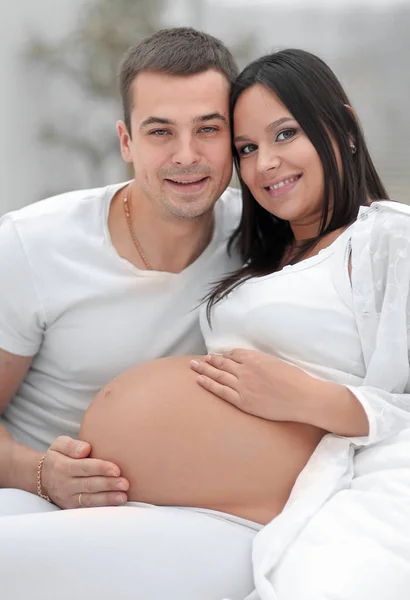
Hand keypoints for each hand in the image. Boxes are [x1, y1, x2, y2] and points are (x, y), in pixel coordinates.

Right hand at [41, 436, 128, 508]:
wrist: (41, 478)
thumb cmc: (57, 457)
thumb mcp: (59, 444)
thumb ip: (72, 445)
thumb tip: (85, 449)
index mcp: (61, 466)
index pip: (84, 467)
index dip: (100, 469)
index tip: (116, 469)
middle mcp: (64, 484)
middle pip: (89, 485)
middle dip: (108, 485)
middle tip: (125, 483)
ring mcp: (67, 498)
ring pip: (89, 500)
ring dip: (108, 499)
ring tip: (123, 497)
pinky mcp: (71, 507)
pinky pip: (87, 509)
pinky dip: (102, 508)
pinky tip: (115, 505)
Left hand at [190, 349, 311, 422]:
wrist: (303, 397)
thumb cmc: (295, 380)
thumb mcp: (276, 362)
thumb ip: (261, 361)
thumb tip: (252, 363)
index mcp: (255, 358)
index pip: (234, 354)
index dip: (224, 355)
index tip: (217, 356)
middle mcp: (245, 370)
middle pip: (222, 363)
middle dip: (209, 360)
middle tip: (198, 360)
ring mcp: (243, 385)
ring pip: (218, 375)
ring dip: (204, 369)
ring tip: (193, 366)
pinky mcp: (243, 401)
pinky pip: (221, 391)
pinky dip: (209, 384)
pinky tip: (200, 380)